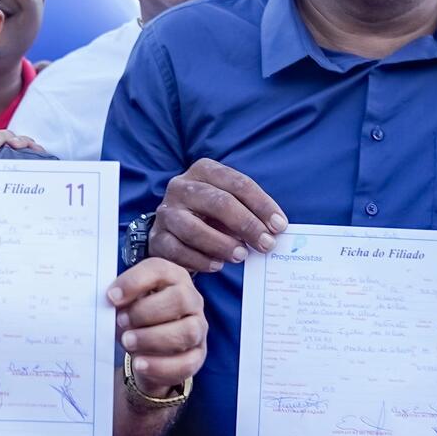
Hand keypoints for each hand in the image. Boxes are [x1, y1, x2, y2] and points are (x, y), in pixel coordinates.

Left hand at [0, 124, 42, 152]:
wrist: (5, 186)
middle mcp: (2, 143)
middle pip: (1, 135)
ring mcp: (17, 147)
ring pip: (17, 140)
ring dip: (16, 140)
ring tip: (14, 145)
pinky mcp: (31, 155)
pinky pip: (34, 149)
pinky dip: (36, 148)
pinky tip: (38, 150)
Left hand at [109, 257, 205, 390]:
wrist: (146, 351)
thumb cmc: (136, 318)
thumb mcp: (126, 303)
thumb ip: (120, 299)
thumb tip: (112, 299)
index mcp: (173, 278)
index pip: (160, 270)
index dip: (135, 281)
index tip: (112, 297)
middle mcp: (191, 300)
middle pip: (180, 299)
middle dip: (146, 312)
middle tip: (121, 321)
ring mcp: (198, 329)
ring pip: (187, 331)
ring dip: (153, 338)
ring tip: (128, 342)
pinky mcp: (197, 356)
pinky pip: (186, 363)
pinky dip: (160, 365)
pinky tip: (140, 363)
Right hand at [149, 158, 286, 272]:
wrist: (173, 229)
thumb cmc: (211, 215)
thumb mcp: (230, 204)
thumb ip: (250, 211)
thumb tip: (275, 229)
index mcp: (203, 170)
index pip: (238, 184)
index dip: (262, 205)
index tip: (279, 226)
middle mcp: (181, 186)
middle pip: (218, 202)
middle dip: (247, 225)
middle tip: (266, 244)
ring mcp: (166, 212)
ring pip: (194, 229)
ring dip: (222, 244)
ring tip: (241, 256)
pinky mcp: (157, 238)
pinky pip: (179, 251)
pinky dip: (201, 260)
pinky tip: (217, 265)